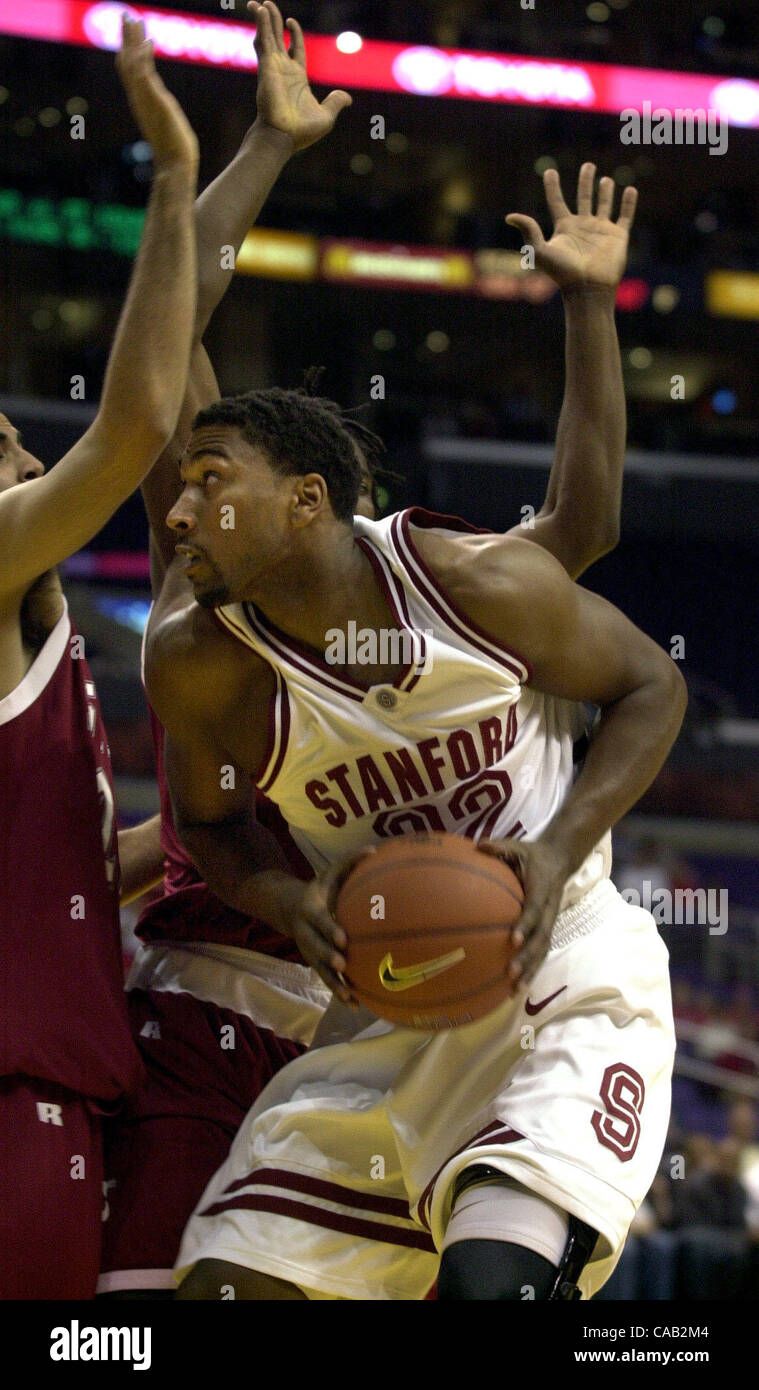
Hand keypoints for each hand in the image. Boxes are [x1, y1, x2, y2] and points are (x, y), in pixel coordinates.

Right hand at [116, 16, 197, 169]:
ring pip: (132, 63)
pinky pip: (144, 73)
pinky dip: (144, 56)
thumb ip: (163, 112)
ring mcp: (144, 99)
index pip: (131, 71)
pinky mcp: (154, 100)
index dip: (131, 50)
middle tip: (126, 15)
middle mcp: (139, 98)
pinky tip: (148, 42)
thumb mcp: (167, 123)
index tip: (136, 33)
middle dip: (126, 37)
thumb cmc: (175, 151)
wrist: (175, 164)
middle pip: (126, 61)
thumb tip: (165, 112)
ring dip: (132, 39)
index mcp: (142, 101)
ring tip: (133, 19)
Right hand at [247, 1, 351, 152]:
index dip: (294, 34)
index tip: (291, 22)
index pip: (295, 49)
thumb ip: (336, 103)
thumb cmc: (302, 131)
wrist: (284, 137)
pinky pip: (263, 40)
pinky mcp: (266, 66)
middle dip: (273, 21)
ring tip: (258, 3)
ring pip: (267, 36)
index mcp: (297, 78)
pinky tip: (260, 10)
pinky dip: (262, 25)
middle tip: (267, 5)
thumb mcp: (326, 116)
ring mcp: (273, 67)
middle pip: (277, 38)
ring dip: (263, 18)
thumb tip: (347, 97)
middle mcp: (283, 70)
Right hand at [277, 848, 374, 1000]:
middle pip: (315, 949)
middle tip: (344, 966)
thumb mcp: (329, 873)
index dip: (329, 930)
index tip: (343, 938)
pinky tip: (356, 1005)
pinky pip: (326, 980)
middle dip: (328, 958)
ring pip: (319, 970)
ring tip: (349, 998)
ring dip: (333, 985)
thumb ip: (349, 862)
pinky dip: (339, 992)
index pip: (320, 922)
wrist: (288, 907)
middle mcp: (306, 934)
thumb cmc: (319, 889)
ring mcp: (308, 951)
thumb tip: (375, 850)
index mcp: (310, 911)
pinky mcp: (314, 963)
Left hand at [477, 837, 571, 991]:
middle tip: (511, 972)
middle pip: (541, 938)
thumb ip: (499, 847)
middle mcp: (550, 910)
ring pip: (543, 950)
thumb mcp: (517, 846)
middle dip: (528, 957)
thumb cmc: (532, 855)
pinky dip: (531, 970)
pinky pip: (540, 952)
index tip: (513, 939)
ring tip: (515, 989)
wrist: (559, 860)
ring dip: (531, 971)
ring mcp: (550, 922)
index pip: (535, 910)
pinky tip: (515, 988)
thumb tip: (478, 845)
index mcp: (542, 890)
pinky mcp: (547, 930)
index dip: (526, 924)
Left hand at [505, 162, 637, 291]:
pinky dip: (628, 203)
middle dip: (586, 181)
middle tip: (588, 165)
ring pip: (604, 205)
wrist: (588, 288)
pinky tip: (631, 190)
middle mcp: (583, 227)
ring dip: (606, 191)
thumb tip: (509, 217)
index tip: (549, 171)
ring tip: (606, 179)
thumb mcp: (541, 251)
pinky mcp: (618, 236)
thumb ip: (529, 232)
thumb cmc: (563, 272)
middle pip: (584, 198)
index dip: (552, 186)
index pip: (557, 202)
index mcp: (564, 228)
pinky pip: (625, 216)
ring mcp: (601, 231)